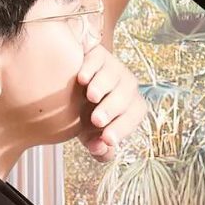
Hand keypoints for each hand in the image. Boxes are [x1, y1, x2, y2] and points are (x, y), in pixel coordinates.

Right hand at [76, 45, 146, 161]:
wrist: (69, 87)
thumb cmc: (84, 113)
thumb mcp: (89, 134)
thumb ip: (98, 147)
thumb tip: (101, 149)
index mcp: (129, 106)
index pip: (135, 114)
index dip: (124, 127)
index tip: (107, 139)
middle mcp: (125, 85)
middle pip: (126, 94)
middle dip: (113, 108)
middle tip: (97, 120)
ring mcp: (112, 68)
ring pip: (114, 74)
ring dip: (104, 85)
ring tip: (92, 96)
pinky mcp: (97, 54)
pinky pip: (98, 58)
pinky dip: (90, 67)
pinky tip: (82, 78)